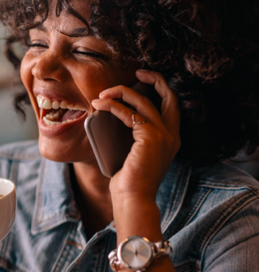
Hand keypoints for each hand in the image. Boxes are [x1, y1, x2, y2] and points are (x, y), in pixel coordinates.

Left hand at [91, 70, 180, 201]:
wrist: (133, 199)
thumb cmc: (128, 181)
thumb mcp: (132, 152)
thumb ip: (131, 135)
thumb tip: (108, 116)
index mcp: (170, 139)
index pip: (172, 105)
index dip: (161, 88)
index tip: (143, 79)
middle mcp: (172, 135)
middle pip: (169, 95)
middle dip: (154, 78)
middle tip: (136, 72)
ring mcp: (163, 135)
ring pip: (143, 100)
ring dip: (120, 92)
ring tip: (102, 94)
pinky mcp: (150, 137)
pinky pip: (128, 113)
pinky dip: (111, 105)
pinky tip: (99, 104)